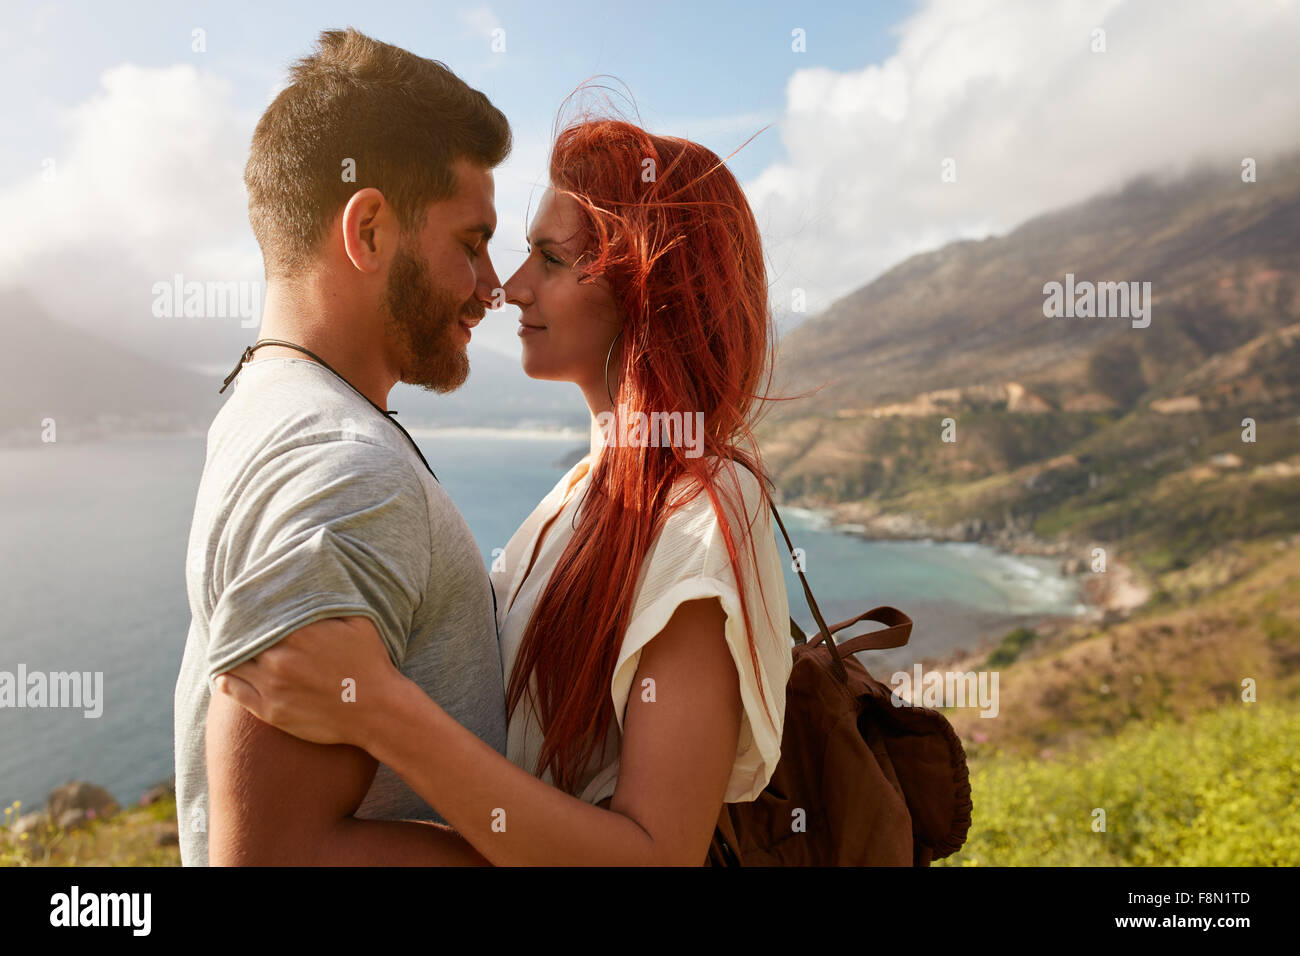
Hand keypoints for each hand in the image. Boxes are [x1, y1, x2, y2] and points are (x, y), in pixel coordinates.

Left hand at [214, 616, 401, 748]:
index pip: (260, 613)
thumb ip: (332, 599)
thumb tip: (314, 577)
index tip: (246, 601)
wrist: (377, 711)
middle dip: (239, 630)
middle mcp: (280, 658)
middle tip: (231, 622)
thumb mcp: (359, 621)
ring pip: (234, 662)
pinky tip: (224, 671)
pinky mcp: (270, 711)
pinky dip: (224, 678)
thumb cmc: (370, 663)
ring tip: (227, 646)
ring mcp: (273, 686)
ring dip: (230, 653)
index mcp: (300, 633)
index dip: (251, 607)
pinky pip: (233, 690)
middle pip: (244, 637)